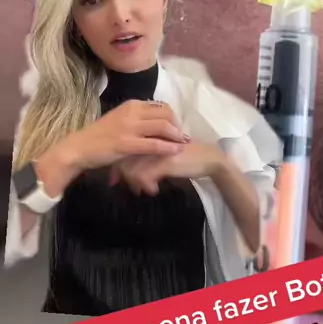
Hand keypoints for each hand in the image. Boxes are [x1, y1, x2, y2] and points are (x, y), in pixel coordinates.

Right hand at [62, 100, 186, 173]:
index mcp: (131, 105)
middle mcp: (132, 112)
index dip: (174, 117)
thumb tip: (155, 122)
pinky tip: (175, 152)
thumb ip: (137, 119)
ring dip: (176, 136)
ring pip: (163, 127)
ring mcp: (129, 127)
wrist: (79, 148)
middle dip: (178, 126)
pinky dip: (167, 147)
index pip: (161, 106)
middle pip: (166, 114)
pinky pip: (154, 144)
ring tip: (182, 145)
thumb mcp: (119, 120)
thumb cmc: (99, 137)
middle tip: (183, 138)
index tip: (178, 128)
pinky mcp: (127, 143)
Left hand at [109, 141, 224, 194]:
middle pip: (124, 157)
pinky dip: (146, 185)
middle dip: (121, 174)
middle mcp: (150, 138)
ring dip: (133, 182)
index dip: (117, 163)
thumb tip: (123, 172)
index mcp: (149, 133)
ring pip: (131, 168)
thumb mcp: (161, 154)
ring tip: (139, 190)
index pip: (124, 146)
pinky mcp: (164, 161)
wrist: (208, 158)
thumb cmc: (184, 156)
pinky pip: (144, 176)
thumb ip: (144, 158)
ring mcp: (157, 149)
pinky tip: (152, 190)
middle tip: (120, 185)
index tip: (114, 178)